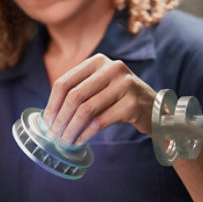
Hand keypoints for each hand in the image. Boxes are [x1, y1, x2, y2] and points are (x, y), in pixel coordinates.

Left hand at [42, 53, 156, 145]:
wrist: (156, 109)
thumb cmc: (119, 99)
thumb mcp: (99, 86)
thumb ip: (77, 92)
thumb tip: (49, 116)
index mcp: (97, 61)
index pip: (64, 82)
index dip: (52, 103)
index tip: (46, 121)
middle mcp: (111, 68)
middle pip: (74, 96)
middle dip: (60, 118)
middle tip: (54, 135)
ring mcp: (124, 84)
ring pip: (86, 110)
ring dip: (72, 128)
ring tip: (65, 140)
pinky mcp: (133, 103)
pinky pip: (100, 121)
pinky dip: (86, 133)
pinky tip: (80, 140)